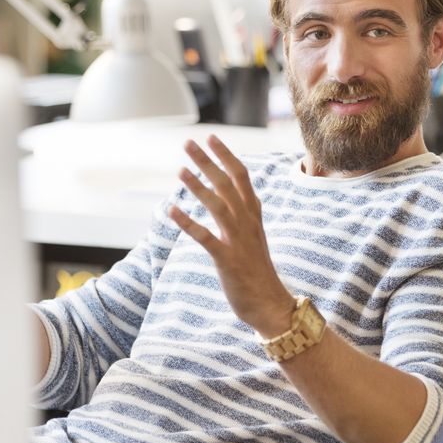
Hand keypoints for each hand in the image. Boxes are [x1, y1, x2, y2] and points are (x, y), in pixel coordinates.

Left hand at [167, 135, 295, 336]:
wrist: (270, 304)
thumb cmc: (258, 270)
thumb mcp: (255, 235)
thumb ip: (246, 214)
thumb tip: (243, 196)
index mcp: (253, 214)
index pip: (241, 176)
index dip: (225, 155)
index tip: (211, 138)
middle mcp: (247, 222)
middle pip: (227, 184)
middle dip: (207, 161)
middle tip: (188, 143)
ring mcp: (238, 240)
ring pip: (218, 205)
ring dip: (198, 186)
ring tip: (180, 170)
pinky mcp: (226, 259)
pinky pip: (205, 237)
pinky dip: (188, 223)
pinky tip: (172, 210)